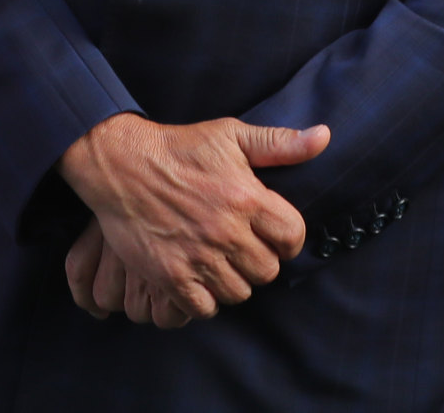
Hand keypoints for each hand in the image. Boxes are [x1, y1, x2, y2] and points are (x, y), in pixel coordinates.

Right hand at [58, 113, 328, 324]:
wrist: (119, 162)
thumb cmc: (178, 147)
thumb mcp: (230, 134)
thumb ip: (279, 143)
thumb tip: (324, 137)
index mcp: (247, 198)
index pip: (293, 238)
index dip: (285, 239)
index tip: (269, 234)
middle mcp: (226, 230)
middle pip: (266, 271)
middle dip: (256, 260)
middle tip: (237, 246)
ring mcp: (198, 256)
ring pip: (239, 293)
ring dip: (230, 280)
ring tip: (216, 260)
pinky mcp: (171, 275)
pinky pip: (204, 308)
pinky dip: (202, 298)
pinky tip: (195, 276)